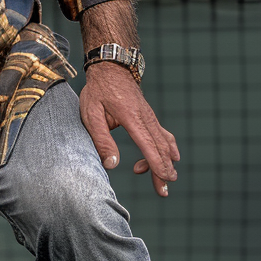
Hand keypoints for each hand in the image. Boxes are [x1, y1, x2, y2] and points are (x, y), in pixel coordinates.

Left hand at [79, 63, 179, 196]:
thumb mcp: (91, 115)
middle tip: (163, 191)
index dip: (156, 164)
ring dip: (165, 162)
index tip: (164, 179)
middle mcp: (146, 118)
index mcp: (132, 118)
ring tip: (164, 180)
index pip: (148, 145)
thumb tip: (112, 165)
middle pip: (160, 148)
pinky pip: (163, 135)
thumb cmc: (98, 92)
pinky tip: (169, 158)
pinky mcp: (150, 117)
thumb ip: (102, 140)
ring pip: (164, 143)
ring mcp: (151, 117)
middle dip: (163, 171)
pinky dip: (166, 149)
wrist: (111, 69)